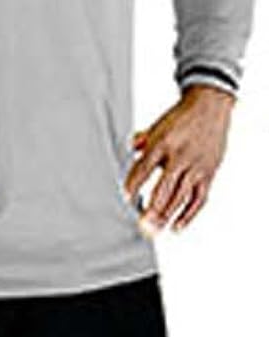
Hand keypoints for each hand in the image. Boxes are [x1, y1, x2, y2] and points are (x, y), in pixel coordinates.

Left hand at [123, 83, 234, 233]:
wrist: (211, 106)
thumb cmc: (181, 117)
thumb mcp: (157, 126)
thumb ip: (141, 141)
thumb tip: (126, 151)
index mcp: (162, 143)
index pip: (143, 169)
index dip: (133, 185)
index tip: (125, 199)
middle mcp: (179, 156)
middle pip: (164, 187)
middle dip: (153, 209)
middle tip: (143, 226)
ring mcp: (196, 166)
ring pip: (182, 197)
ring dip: (168, 216)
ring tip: (156, 230)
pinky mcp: (208, 173)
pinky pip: (199, 199)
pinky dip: (189, 215)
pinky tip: (176, 226)